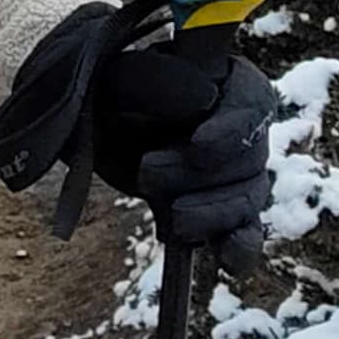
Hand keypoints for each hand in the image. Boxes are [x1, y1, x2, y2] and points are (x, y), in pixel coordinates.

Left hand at [92, 38, 279, 268]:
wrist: (85, 131)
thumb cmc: (106, 93)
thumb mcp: (118, 78)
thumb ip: (157, 80)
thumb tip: (204, 97)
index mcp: (224, 78)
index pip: (253, 101)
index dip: (233, 127)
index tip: (199, 145)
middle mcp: (239, 124)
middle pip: (249, 156)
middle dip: (199, 174)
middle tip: (147, 173)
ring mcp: (234, 170)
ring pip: (248, 197)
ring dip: (212, 213)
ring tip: (173, 219)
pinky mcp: (219, 210)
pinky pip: (247, 232)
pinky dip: (241, 247)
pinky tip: (229, 260)